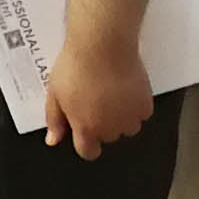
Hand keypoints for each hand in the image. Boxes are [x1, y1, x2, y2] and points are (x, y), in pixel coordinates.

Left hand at [42, 30, 152, 156]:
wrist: (102, 45)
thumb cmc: (74, 68)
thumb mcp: (54, 93)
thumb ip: (54, 120)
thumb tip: (53, 140)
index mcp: (86, 128)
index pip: (88, 152)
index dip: (85, 142)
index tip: (84, 127)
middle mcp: (110, 130)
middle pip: (107, 136)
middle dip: (101, 123)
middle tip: (94, 99)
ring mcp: (130, 119)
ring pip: (126, 127)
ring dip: (120, 116)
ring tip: (110, 92)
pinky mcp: (145, 106)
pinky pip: (140, 113)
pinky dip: (135, 105)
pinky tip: (125, 87)